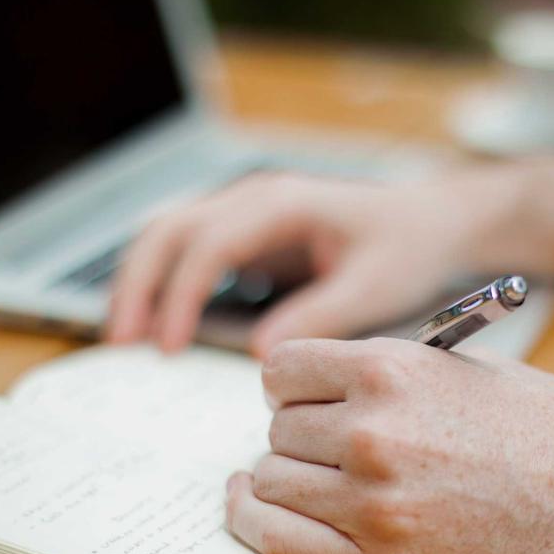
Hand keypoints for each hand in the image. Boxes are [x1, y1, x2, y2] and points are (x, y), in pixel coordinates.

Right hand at [107, 171, 492, 355]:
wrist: (432, 222)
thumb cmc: (408, 249)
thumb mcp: (374, 287)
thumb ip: (320, 316)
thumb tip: (263, 355)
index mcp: (283, 204)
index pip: (209, 243)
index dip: (180, 295)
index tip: (168, 346)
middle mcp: (255, 198)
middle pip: (170, 229)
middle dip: (137, 283)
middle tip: (121, 343)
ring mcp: (247, 212)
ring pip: (169, 234)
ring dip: (140, 281)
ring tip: (124, 338)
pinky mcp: (248, 234)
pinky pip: (189, 251)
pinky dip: (163, 282)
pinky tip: (156, 324)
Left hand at [225, 337, 553, 553]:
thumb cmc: (553, 428)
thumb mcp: (466, 367)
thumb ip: (387, 371)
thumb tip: (326, 382)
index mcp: (392, 370)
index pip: (283, 369)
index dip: (291, 382)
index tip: (302, 396)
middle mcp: (372, 433)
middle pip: (278, 428)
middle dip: (298, 431)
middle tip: (328, 442)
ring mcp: (374, 504)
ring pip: (271, 480)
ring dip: (286, 477)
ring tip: (316, 477)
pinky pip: (279, 541)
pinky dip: (258, 521)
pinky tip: (257, 507)